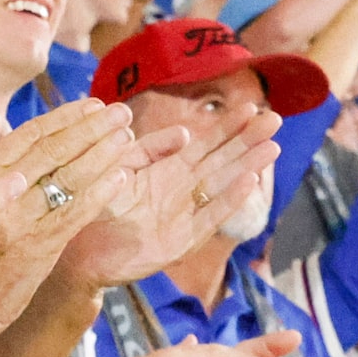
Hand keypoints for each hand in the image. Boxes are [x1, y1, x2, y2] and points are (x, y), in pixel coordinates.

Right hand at [0, 99, 152, 356]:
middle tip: (121, 113)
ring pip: (68, 178)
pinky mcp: (37, 248)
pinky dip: (99, 192)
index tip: (93, 105)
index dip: (64, 117)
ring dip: (102, 154)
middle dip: (92, 128)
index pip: (28, 135)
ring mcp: (18, 220)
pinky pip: (74, 213)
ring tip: (126, 137)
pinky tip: (120, 176)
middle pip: (53, 151)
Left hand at [59, 102, 280, 291]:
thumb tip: (186, 134)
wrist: (82, 249)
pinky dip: (229, 200)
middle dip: (248, 140)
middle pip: (222, 160)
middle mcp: (184, 191)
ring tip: (272, 146)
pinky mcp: (182, 241)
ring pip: (222, 184)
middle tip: (275, 119)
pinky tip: (248, 181)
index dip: (227, 126)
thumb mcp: (121, 168)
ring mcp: (186, 215)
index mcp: (170, 171)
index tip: (249, 107)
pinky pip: (209, 217)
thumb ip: (149, 149)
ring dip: (247, 165)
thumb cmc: (99, 207)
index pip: (205, 144)